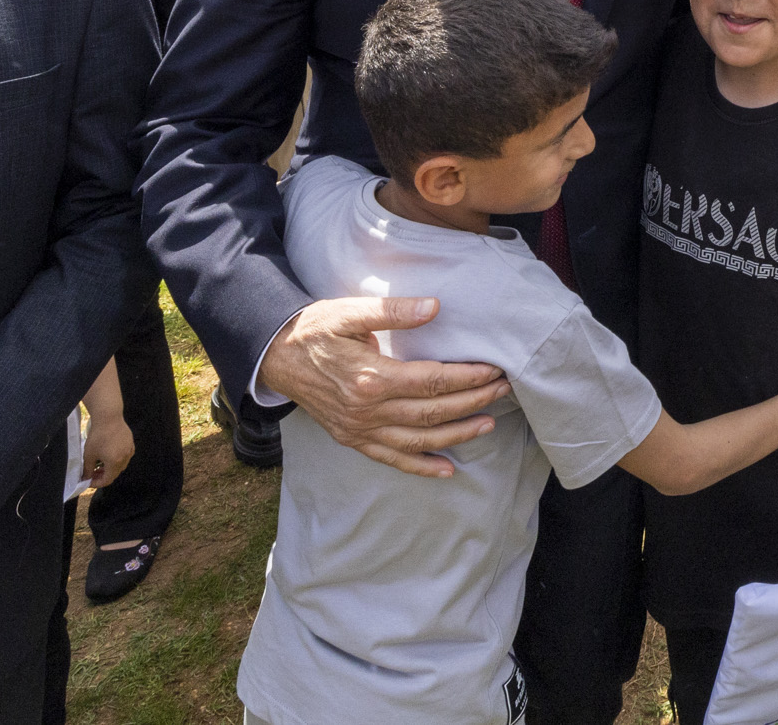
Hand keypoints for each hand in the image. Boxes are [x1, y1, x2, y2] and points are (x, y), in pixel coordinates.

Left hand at [83, 411, 134, 489]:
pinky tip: (110, 453)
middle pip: (115, 474)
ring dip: (111, 468)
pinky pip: (126, 456)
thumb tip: (86, 478)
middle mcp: (125, 459)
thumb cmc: (97, 436)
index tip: (88, 481)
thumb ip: (88, 469)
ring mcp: (129, 450)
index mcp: (114, 463)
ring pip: (121, 465)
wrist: (109, 417)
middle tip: (92, 473)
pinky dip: (118, 459)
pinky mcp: (131, 443)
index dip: (97, 483)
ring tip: (101, 464)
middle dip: (103, 476)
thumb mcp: (89, 455)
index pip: (107, 480)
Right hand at [257, 298, 509, 477]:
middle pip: (432, 412)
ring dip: (456, 435)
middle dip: (472, 402)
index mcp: (371, 377)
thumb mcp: (349, 311)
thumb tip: (434, 307)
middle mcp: (367, 411)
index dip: (467, 377)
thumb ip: (392, 311)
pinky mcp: (352, 439)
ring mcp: (359, 430)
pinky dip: (420, 467)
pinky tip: (447, 470)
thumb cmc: (314, 329)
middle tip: (503, 391)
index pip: (433, 380)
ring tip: (487, 424)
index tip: (494, 370)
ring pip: (418, 440)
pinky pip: (391, 459)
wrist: (274, 356)